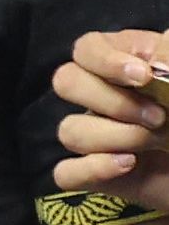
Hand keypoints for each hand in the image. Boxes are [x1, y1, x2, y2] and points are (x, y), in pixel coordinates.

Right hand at [54, 31, 168, 201]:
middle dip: (110, 101)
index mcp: (126, 64)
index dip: (104, 60)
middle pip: (66, 82)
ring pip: (70, 130)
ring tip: (156, 144)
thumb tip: (159, 63)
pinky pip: (68, 173)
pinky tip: (127, 166)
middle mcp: (105, 97)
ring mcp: (101, 136)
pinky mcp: (102, 175)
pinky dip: (91, 169)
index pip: (86, 49)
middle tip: (158, 117)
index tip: (143, 76)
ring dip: (113, 137)